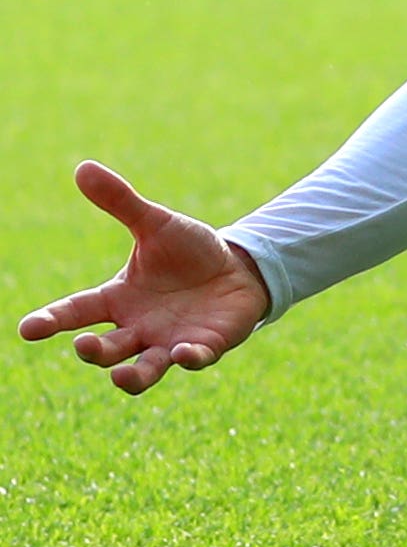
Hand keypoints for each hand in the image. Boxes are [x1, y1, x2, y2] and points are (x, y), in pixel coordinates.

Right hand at [18, 161, 269, 395]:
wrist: (239, 268)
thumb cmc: (190, 251)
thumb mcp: (156, 224)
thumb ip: (121, 202)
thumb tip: (83, 167)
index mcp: (117, 299)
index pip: (75, 311)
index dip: (50, 320)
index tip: (27, 328)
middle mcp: (137, 327)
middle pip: (105, 349)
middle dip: (93, 351)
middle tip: (85, 346)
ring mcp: (169, 342)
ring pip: (142, 372)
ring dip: (131, 378)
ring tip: (120, 379)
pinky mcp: (205, 347)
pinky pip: (193, 361)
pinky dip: (189, 360)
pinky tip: (185, 353)